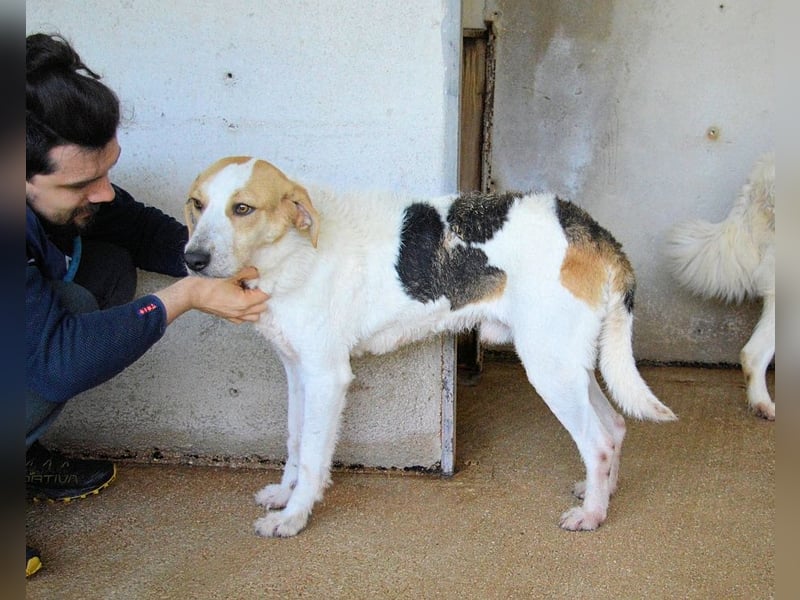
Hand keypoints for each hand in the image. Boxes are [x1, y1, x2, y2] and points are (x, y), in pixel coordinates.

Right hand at [155, 266, 269, 324]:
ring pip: (255, 316)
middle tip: (255, 286)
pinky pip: (244, 319)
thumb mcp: (232, 276)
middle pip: (263, 307)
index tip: (262, 280)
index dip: (265, 287)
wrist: (194, 294)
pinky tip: (241, 302)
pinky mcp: (228, 318)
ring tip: (249, 295)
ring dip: (256, 306)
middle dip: (262, 297)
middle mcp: (242, 312)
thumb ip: (248, 273)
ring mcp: (235, 317)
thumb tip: (257, 273)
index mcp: (244, 302)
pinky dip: (246, 313)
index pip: (265, 296)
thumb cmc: (210, 285)